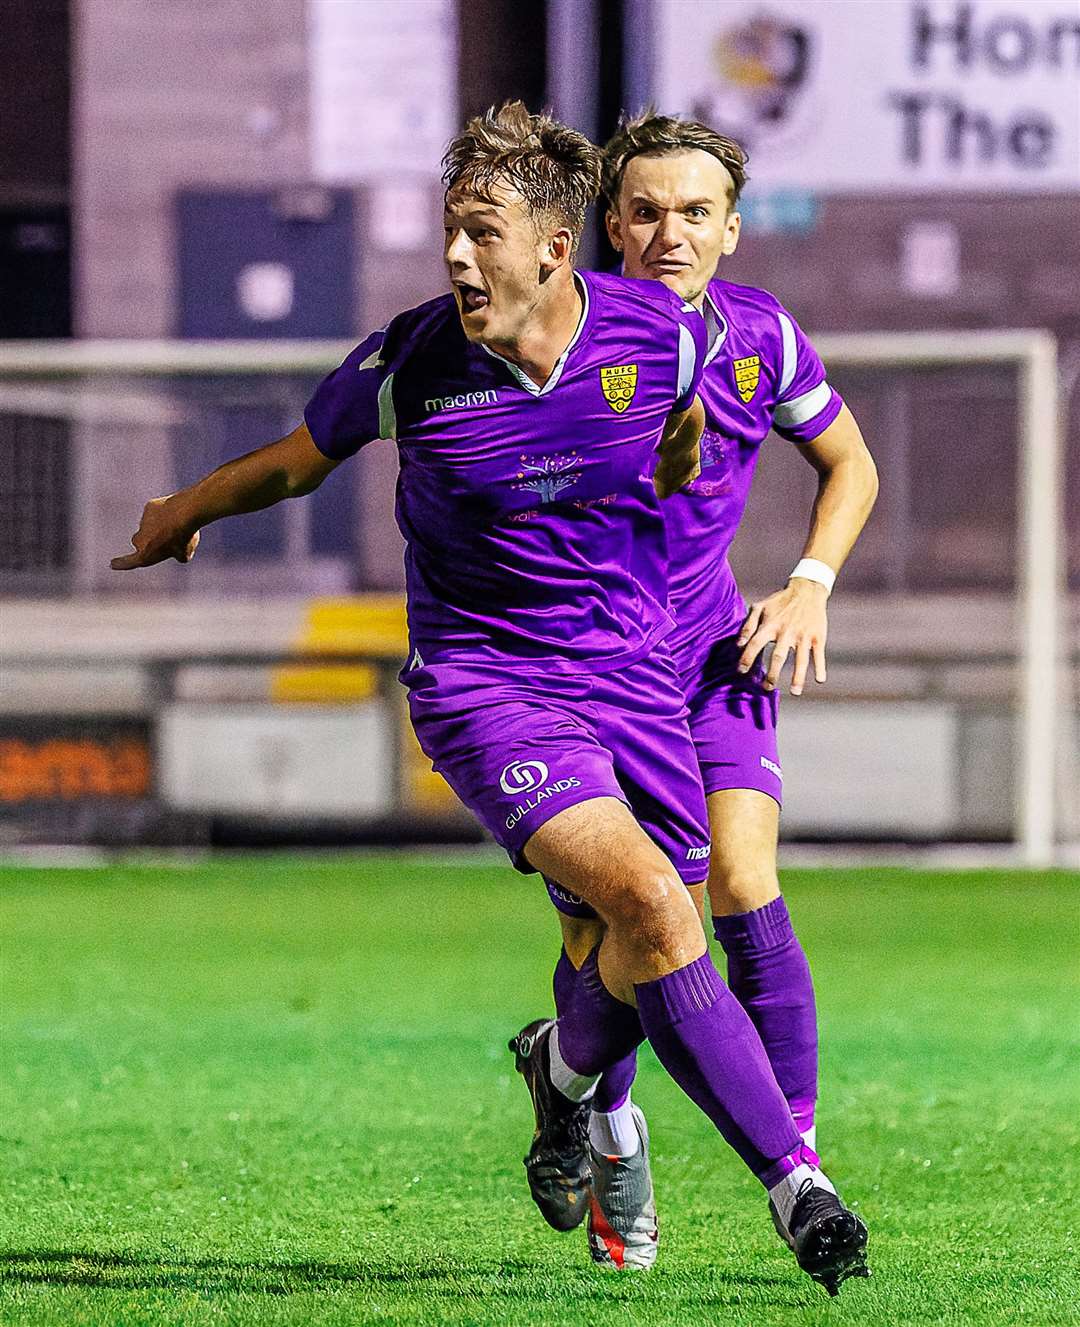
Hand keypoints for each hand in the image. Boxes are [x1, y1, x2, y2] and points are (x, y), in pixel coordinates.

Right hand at [110, 496, 200, 570]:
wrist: (184, 513)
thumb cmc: (185, 537)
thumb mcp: (185, 554)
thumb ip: (177, 556)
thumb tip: (177, 552)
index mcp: (146, 555)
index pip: (129, 562)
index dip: (121, 564)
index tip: (112, 564)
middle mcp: (139, 539)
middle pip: (140, 542)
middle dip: (150, 541)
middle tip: (169, 539)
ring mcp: (143, 522)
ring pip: (150, 525)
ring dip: (161, 526)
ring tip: (179, 525)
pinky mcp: (148, 508)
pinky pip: (156, 513)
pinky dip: (165, 514)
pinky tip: (177, 513)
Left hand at [736, 579, 827, 694]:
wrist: (807, 590)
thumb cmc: (779, 601)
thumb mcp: (760, 607)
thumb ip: (748, 625)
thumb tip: (738, 644)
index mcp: (771, 625)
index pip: (756, 643)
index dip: (747, 657)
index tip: (741, 671)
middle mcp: (787, 631)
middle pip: (779, 656)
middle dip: (773, 674)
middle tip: (767, 688)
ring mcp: (804, 635)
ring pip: (801, 659)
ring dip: (798, 676)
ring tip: (795, 692)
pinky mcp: (818, 636)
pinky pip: (818, 654)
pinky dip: (820, 667)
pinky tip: (819, 680)